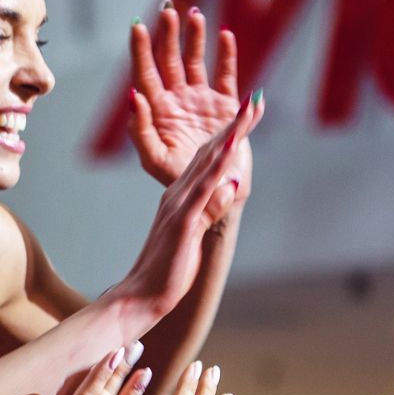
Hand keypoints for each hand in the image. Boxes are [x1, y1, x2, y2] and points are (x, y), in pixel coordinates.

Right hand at [112, 93, 259, 319]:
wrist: (139, 295)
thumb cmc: (165, 272)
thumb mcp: (193, 236)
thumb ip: (209, 211)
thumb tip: (230, 188)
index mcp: (180, 197)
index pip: (208, 160)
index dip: (228, 135)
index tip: (246, 115)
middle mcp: (178, 194)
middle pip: (210, 151)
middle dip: (234, 124)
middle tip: (254, 99)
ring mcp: (179, 205)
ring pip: (208, 161)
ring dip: (230, 133)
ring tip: (248, 109)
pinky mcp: (183, 221)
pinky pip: (203, 188)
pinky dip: (218, 164)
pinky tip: (232, 145)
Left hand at [128, 3, 252, 194]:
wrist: (214, 195)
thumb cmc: (180, 182)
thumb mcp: (155, 158)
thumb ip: (141, 129)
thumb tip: (132, 96)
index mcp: (158, 111)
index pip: (146, 73)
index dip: (140, 50)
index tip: (136, 26)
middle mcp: (178, 100)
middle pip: (170, 60)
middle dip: (168, 35)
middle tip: (167, 10)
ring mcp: (202, 101)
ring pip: (196, 61)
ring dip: (195, 38)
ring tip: (194, 14)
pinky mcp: (225, 106)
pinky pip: (225, 75)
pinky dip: (226, 55)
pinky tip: (224, 35)